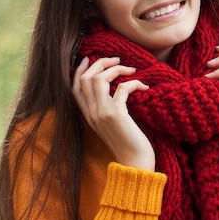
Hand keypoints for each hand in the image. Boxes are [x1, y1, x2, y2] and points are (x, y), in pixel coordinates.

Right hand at [72, 56, 155, 171]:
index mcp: (88, 115)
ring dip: (116, 69)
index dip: (80, 70)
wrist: (134, 162)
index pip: (74, 87)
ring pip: (98, 79)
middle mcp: (91, 113)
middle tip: (117, 59)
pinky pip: (122, 88)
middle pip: (85, 78)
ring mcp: (102, 113)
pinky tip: (144, 86)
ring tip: (131, 69)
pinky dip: (134, 82)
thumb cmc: (128, 143)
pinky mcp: (116, 114)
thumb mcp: (112, 124)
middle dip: (100, 63)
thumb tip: (116, 89)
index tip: (89, 58)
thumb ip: (108, 108)